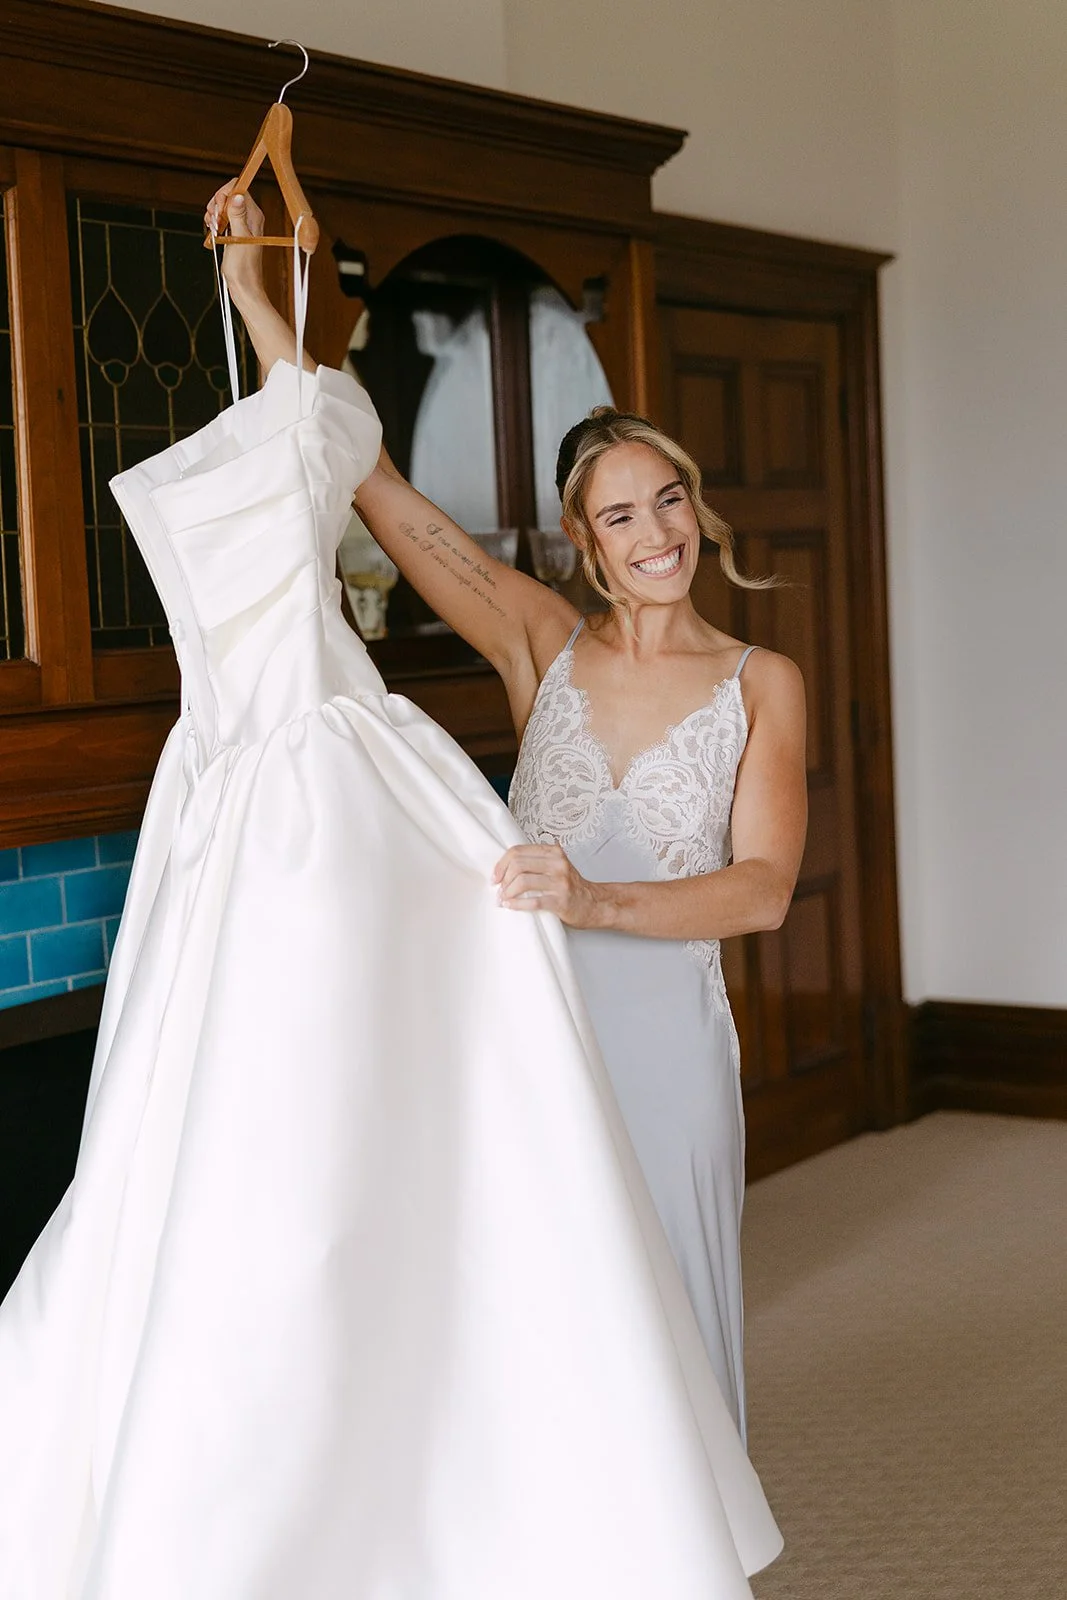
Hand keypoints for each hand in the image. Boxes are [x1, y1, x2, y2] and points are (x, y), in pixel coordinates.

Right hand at [204, 181, 265, 305]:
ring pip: (224, 206)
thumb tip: (238, 196)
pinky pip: (222, 218)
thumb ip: (238, 216)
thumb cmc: (243, 268)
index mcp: (254, 215)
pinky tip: (213, 230)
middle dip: (216, 203)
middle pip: (229, 195)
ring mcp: (242, 224)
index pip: (239, 188)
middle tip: (213, 219)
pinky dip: (214, 221)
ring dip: (213, 213)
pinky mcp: (235, 231)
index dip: (224, 194)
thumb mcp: (238, 239)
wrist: (243, 286)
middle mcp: (250, 217)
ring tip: (212, 227)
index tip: (218, 208)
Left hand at [493, 844, 603, 927]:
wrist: (594, 904)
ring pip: (523, 882)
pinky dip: (517, 904)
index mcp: (553, 852)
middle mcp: (557, 864)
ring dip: (508, 892)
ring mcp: (560, 882)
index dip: (502, 864)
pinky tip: (511, 906)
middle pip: (518, 864)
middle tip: (498, 889)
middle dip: (503, 878)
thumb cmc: (571, 887)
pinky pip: (533, 901)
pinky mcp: (561, 901)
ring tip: (503, 899)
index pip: (518, 851)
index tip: (495, 876)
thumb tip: (506, 867)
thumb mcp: (556, 866)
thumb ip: (537, 861)